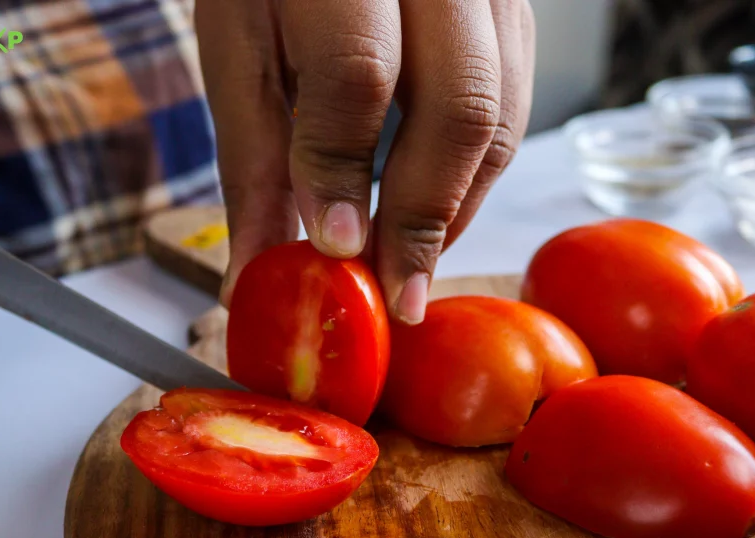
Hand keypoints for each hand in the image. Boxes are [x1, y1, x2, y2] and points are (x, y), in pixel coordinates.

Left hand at [196, 0, 534, 323]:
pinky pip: (513, 111)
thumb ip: (254, 158)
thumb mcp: (239, 49)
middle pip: (459, 105)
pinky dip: (474, 178)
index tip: (336, 250)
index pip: (359, 71)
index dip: (346, 170)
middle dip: (425, 216)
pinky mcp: (516, 16)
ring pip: (499, 118)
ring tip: (412, 266)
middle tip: (397, 293)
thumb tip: (258, 273)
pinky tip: (434, 213)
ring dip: (456, 209)